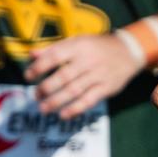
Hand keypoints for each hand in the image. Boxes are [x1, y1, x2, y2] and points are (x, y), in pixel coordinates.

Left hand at [24, 32, 141, 119]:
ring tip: (43, 108)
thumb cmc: (97, 47)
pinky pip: (89, 100)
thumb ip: (54, 48)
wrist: (129, 51)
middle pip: (63, 76)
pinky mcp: (107, 88)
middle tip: (36, 95)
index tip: (28, 76)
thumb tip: (31, 54)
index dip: (39, 67)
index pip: (55, 56)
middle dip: (46, 88)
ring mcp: (98, 75)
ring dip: (56, 101)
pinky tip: (63, 115)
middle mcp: (88, 60)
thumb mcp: (77, 41)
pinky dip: (75, 109)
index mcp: (78, 46)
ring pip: (74, 90)